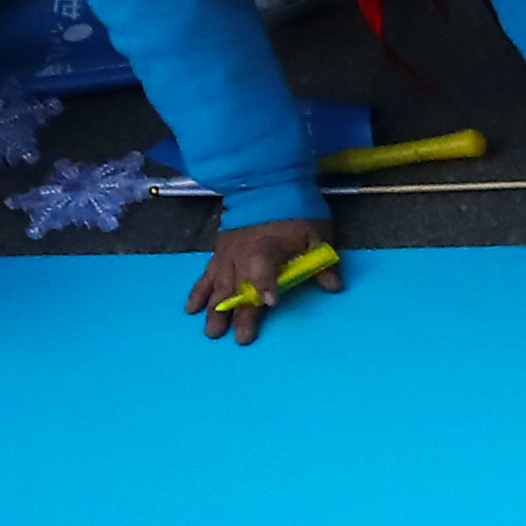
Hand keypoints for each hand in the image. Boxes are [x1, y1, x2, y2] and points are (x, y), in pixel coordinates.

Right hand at [192, 215, 336, 344]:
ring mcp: (226, 255)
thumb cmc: (295, 213)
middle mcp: (241, 254)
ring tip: (212, 332)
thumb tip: (333, 285)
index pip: (263, 268)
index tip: (271, 302)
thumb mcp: (316, 234)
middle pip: (239, 287)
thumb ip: (322, 261)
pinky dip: (198, 292)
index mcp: (265, 247)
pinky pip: (205, 275)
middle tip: (241, 338)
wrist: (265, 186)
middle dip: (240, 313)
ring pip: (219, 285)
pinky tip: (191, 309)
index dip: (266, 285)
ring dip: (215, 310)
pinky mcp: (218, 254)